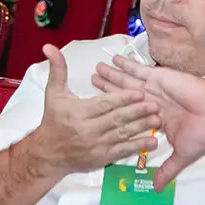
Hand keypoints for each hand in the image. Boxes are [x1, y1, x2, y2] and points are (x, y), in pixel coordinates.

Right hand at [25, 45, 159, 178]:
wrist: (47, 154)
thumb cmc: (53, 121)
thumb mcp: (53, 93)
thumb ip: (57, 69)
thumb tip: (50, 47)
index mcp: (79, 112)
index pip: (104, 104)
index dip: (122, 98)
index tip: (139, 92)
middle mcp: (88, 129)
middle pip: (116, 119)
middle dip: (137, 111)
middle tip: (155, 104)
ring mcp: (96, 145)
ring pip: (122, 134)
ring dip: (141, 127)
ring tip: (157, 119)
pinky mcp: (102, 157)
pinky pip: (122, 151)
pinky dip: (137, 146)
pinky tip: (152, 142)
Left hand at [92, 56, 204, 189]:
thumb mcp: (183, 155)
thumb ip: (167, 170)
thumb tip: (157, 188)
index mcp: (157, 119)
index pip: (130, 116)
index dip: (116, 113)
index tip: (101, 113)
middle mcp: (154, 102)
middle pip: (124, 95)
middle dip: (108, 89)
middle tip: (92, 82)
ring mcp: (155, 89)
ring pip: (127, 82)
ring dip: (112, 75)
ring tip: (97, 70)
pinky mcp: (159, 78)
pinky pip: (138, 70)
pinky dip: (125, 65)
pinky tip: (114, 60)